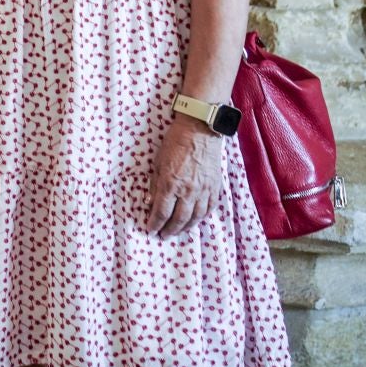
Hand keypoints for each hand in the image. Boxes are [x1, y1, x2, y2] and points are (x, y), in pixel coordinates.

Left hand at [146, 116, 226, 236]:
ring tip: (178, 232)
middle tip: (163, 236)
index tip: (150, 230)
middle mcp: (188, 191)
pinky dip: (202, 218)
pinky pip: (209, 208)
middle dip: (169, 230)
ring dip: (186, 228)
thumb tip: (150, 203)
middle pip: (179, 219)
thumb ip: (155, 185)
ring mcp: (204, 190)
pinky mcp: (215, 187)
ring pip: (196, 217)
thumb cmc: (175, 142)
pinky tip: (196, 221)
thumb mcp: (157, 162)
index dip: (155, 224)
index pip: (162, 212)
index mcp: (171, 184)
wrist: (200, 130)